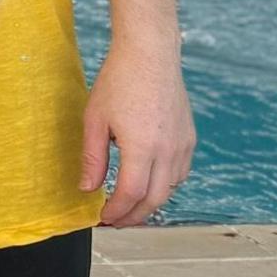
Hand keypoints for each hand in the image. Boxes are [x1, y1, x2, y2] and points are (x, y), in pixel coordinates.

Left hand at [82, 36, 195, 225]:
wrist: (150, 55)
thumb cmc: (118, 82)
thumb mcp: (95, 119)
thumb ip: (92, 158)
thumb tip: (88, 189)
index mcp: (142, 148)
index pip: (130, 194)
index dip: (116, 211)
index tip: (101, 218)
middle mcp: (168, 151)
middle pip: (154, 199)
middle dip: (133, 216)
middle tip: (114, 221)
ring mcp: (183, 146)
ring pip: (170, 188)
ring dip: (149, 203)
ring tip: (127, 207)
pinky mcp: (189, 138)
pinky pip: (179, 173)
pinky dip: (163, 185)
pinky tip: (146, 183)